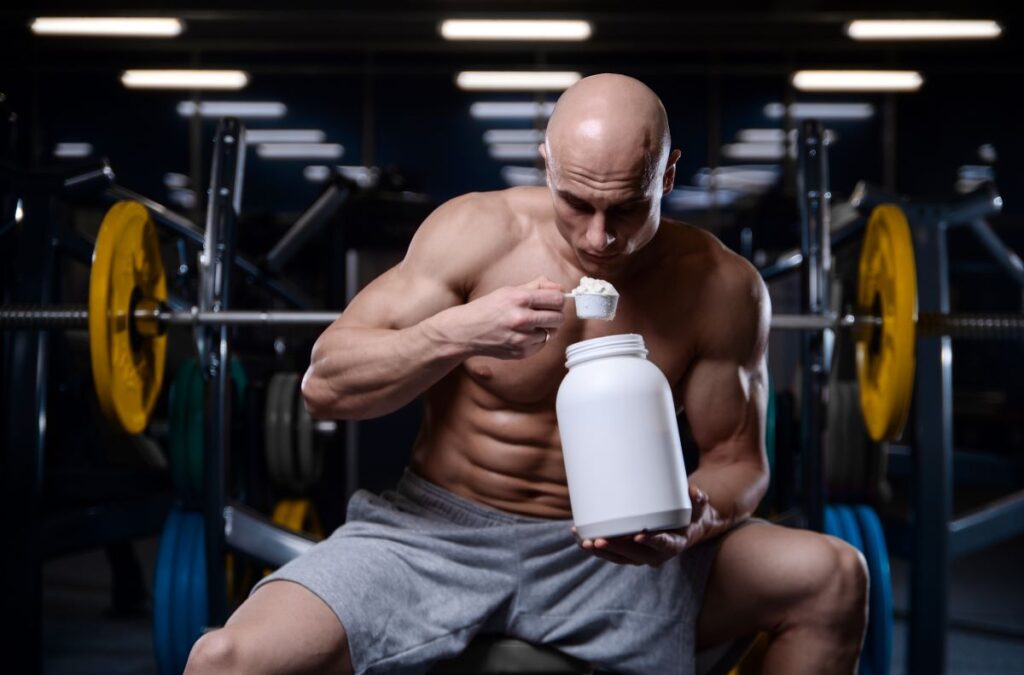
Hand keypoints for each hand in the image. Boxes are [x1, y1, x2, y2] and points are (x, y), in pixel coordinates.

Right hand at [439, 276, 565, 358]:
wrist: (466, 331)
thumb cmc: (488, 308)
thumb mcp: (509, 290)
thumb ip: (537, 287)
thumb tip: (560, 288)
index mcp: (520, 298)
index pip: (557, 299)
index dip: (558, 300)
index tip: (554, 301)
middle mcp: (521, 318)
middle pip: (558, 318)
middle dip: (555, 314)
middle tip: (546, 313)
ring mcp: (521, 338)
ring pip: (551, 333)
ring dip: (545, 328)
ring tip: (530, 324)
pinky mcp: (520, 352)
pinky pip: (541, 345)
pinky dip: (536, 340)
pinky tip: (523, 334)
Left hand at [572, 485, 713, 566]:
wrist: (689, 526)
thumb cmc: (692, 513)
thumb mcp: (699, 505)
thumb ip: (698, 498)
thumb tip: (693, 491)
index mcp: (674, 544)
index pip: (663, 545)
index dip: (652, 542)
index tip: (639, 535)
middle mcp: (657, 554)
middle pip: (635, 555)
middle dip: (616, 548)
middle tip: (599, 540)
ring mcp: (642, 554)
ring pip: (620, 557)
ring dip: (601, 551)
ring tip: (584, 541)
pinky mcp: (630, 551)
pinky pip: (612, 554)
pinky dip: (596, 548)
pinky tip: (580, 539)